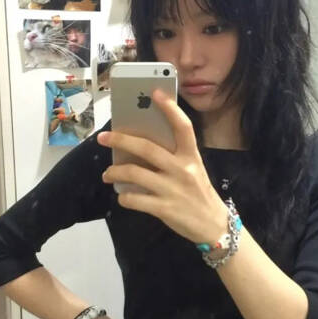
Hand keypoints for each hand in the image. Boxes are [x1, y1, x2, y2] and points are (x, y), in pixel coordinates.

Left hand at [97, 89, 227, 244]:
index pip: (183, 127)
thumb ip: (174, 158)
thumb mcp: (193, 170)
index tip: (155, 93)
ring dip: (115, 172)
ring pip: (135, 173)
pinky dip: (125, 197)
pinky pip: (135, 199)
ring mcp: (173, 189)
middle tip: (103, 138)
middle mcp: (182, 169)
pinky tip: (123, 196)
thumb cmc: (199, 194)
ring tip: (107, 174)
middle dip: (121, 140)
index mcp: (191, 156)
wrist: (213, 225)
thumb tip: (141, 146)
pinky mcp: (165, 208)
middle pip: (147, 148)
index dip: (170, 108)